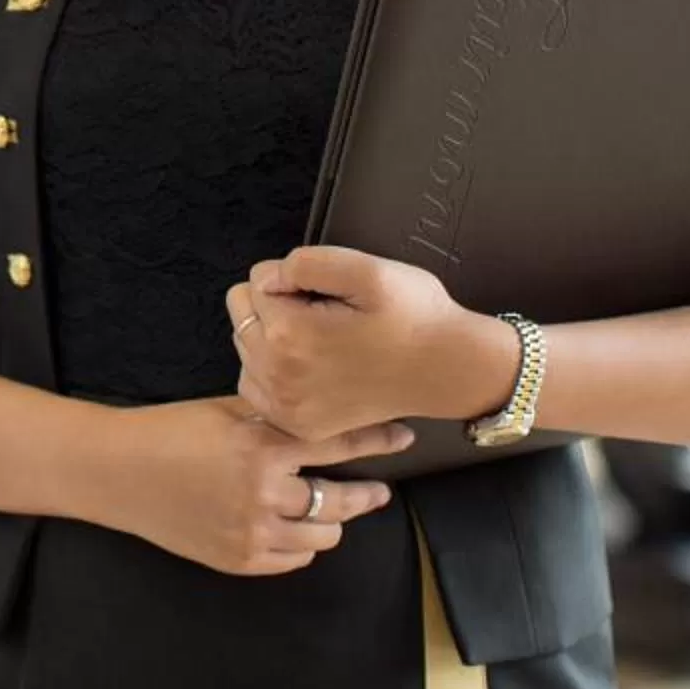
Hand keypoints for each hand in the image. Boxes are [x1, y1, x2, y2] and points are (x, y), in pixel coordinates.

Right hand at [78, 396, 412, 576]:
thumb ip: (274, 416)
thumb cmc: (170, 431)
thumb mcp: (225, 410)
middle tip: (378, 490)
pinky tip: (295, 527)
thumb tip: (323, 409)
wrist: (119, 472)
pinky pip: (294, 558)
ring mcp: (252, 531)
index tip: (403, 437)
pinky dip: (300, 542)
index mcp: (262, 445)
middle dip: (366, 494)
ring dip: (331, 520)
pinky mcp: (239, 559)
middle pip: (341, 499)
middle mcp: (263, 492)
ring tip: (330, 507)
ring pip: (323, 535)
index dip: (376, 441)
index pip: (338, 442)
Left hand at [229, 246, 521, 441]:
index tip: (327, 293)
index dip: (292, 279)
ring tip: (319, 338)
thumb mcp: (366, 268)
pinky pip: (254, 385)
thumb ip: (304, 263)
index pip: (255, 282)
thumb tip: (266, 279)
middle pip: (241, 313)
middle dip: (275, 305)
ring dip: (270, 336)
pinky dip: (270, 370)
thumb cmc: (412, 314)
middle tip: (323, 314)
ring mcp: (285, 407)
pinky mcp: (297, 424)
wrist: (448, 368)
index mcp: (288, 334)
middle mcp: (277, 375)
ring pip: (245, 347)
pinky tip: (306, 363)